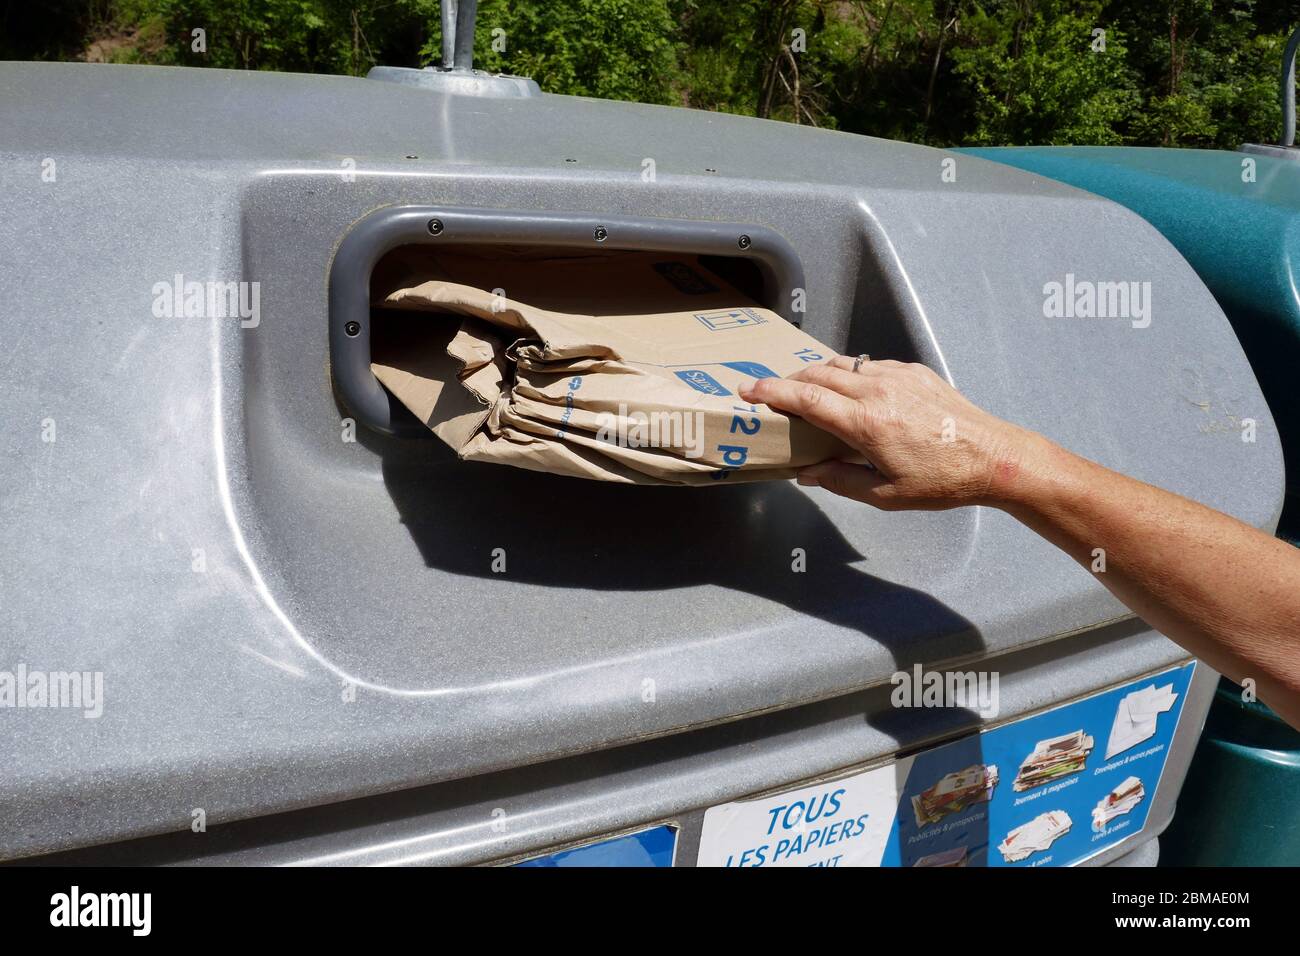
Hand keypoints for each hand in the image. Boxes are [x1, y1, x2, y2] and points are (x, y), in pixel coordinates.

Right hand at [738, 357, 1039, 509]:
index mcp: (866, 423)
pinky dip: (850, 374)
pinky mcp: (914, 371)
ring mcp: (898, 375)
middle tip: (773, 395)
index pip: (806, 398)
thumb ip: (840, 480)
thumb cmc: (941, 481)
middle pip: (818, 373)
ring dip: (818, 374)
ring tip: (807, 392)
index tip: (747, 390)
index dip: (771, 391)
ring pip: (843, 364)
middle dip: (789, 381)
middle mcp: (878, 391)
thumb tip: (806, 472)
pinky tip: (852, 393)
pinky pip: (870, 365)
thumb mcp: (885, 494)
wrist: (993, 457)